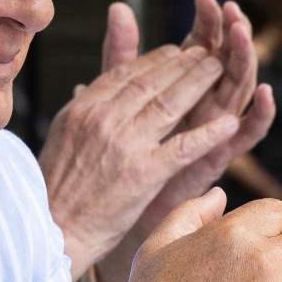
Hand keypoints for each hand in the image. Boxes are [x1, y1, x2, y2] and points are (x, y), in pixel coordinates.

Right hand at [39, 9, 240, 280]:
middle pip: (152, 80)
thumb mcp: (60, 137)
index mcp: (82, 108)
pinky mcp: (144, 173)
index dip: (155, 59)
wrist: (51, 230)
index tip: (176, 51)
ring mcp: (126, 144)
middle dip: (184, 62)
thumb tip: (85, 90)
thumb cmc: (53, 191)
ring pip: (170, 103)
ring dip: (200, 82)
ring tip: (221, 70)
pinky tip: (230, 124)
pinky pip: (184, 146)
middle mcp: (104, 118)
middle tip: (207, 52)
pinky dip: (209, 134)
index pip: (125, 72)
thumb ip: (80, 110)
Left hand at [127, 0, 274, 234]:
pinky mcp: (217, 159)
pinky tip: (266, 93)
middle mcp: (201, 106)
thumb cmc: (113, 154)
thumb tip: (118, 8)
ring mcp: (212, 132)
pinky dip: (260, 116)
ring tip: (245, 36)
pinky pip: (246, 136)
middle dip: (229, 34)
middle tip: (233, 8)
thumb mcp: (117, 95)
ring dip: (245, 62)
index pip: (199, 45)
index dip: (204, 22)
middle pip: (224, 62)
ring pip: (238, 91)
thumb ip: (121, 55)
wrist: (107, 208)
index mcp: (179, 87)